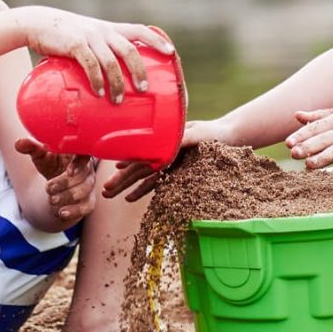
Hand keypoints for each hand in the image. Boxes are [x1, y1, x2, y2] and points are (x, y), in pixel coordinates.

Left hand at [13, 138, 97, 226]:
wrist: (54, 180)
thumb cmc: (50, 162)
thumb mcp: (40, 154)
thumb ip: (32, 147)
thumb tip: (19, 143)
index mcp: (77, 152)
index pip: (85, 155)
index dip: (79, 163)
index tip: (69, 171)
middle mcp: (87, 168)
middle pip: (83, 175)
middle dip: (65, 183)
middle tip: (48, 188)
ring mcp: (89, 184)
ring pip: (85, 191)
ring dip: (68, 197)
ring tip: (51, 201)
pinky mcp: (88, 200)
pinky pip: (87, 207)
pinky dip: (75, 211)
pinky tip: (61, 214)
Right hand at [15, 8, 172, 103]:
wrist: (37, 23)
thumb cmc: (64, 36)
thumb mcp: (87, 38)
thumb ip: (100, 52)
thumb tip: (111, 81)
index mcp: (109, 29)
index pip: (140, 30)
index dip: (157, 40)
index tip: (171, 52)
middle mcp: (103, 31)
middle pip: (130, 49)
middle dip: (139, 70)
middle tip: (144, 89)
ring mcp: (89, 36)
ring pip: (111, 60)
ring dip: (117, 82)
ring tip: (118, 100)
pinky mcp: (74, 44)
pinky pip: (90, 63)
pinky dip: (96, 79)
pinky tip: (99, 92)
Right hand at [103, 117, 234, 200]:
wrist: (228, 137)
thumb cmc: (213, 133)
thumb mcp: (197, 134)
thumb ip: (182, 139)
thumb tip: (167, 145)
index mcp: (164, 142)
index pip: (142, 154)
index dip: (128, 162)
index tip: (114, 169)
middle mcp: (162, 153)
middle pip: (138, 167)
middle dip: (120, 179)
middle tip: (104, 190)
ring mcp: (167, 164)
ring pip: (142, 177)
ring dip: (126, 186)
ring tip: (108, 194)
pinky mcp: (174, 173)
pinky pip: (156, 184)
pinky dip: (142, 190)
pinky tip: (129, 198)